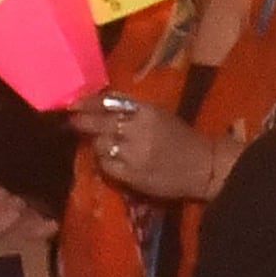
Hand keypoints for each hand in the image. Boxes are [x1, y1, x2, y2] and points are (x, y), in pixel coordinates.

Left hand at [76, 96, 226, 203]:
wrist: (202, 166)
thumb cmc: (181, 136)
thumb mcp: (158, 113)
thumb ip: (130, 107)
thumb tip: (99, 100)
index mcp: (146, 112)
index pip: (108, 103)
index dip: (88, 103)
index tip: (73, 103)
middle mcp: (137, 131)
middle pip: (99, 124)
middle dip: (83, 122)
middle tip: (73, 121)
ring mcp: (133, 155)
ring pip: (100, 146)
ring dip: (97, 143)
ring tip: (100, 142)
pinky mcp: (131, 176)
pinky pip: (106, 166)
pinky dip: (104, 161)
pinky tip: (110, 159)